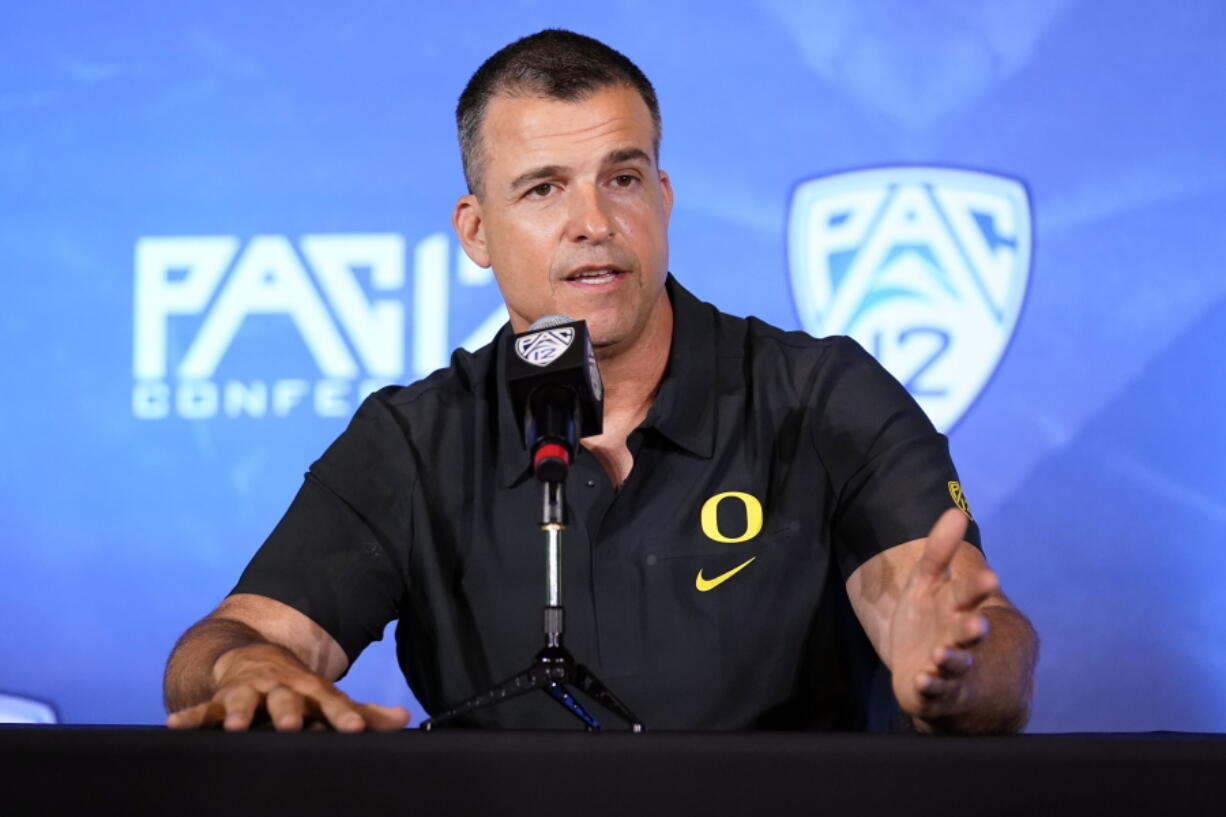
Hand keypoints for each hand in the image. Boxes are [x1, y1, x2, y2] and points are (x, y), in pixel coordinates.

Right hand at [164, 643, 408, 731]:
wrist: (256, 656)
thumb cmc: (299, 689)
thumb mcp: (328, 698)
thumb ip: (362, 712)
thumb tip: (404, 720)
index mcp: (311, 690)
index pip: (332, 703)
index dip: (344, 716)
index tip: (356, 730)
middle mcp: (281, 687)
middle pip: (286, 699)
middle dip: (289, 711)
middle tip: (291, 725)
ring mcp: (250, 690)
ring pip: (244, 700)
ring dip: (240, 712)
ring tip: (237, 726)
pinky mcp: (221, 697)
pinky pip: (204, 708)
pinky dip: (191, 716)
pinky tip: (176, 724)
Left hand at [885, 508, 999, 726]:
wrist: (921, 667)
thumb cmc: (927, 620)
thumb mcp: (926, 582)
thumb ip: (939, 550)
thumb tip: (956, 511)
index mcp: (954, 607)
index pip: (967, 593)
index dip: (976, 586)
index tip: (990, 578)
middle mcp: (955, 636)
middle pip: (966, 632)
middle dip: (971, 629)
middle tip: (978, 624)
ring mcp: (946, 666)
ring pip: (953, 663)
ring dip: (951, 659)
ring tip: (942, 654)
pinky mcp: (932, 691)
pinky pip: (933, 690)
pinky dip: (929, 685)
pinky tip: (923, 680)